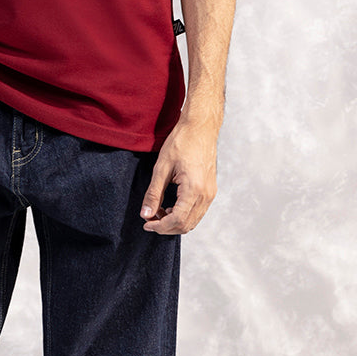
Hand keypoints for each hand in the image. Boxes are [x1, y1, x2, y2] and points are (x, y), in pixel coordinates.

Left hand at [141, 115, 219, 233]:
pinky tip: (171, 206)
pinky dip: (184, 215)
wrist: (200, 128)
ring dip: (175, 222)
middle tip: (150, 219)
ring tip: (159, 211)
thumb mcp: (161, 168)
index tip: (146, 223)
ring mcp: (210, 193)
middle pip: (186, 225)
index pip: (177, 220)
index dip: (160, 226)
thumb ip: (154, 194)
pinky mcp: (210, 190)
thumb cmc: (182, 142)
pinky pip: (198, 211)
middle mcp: (206, 195)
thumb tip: (146, 214)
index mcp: (194, 189)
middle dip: (166, 227)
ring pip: (193, 221)